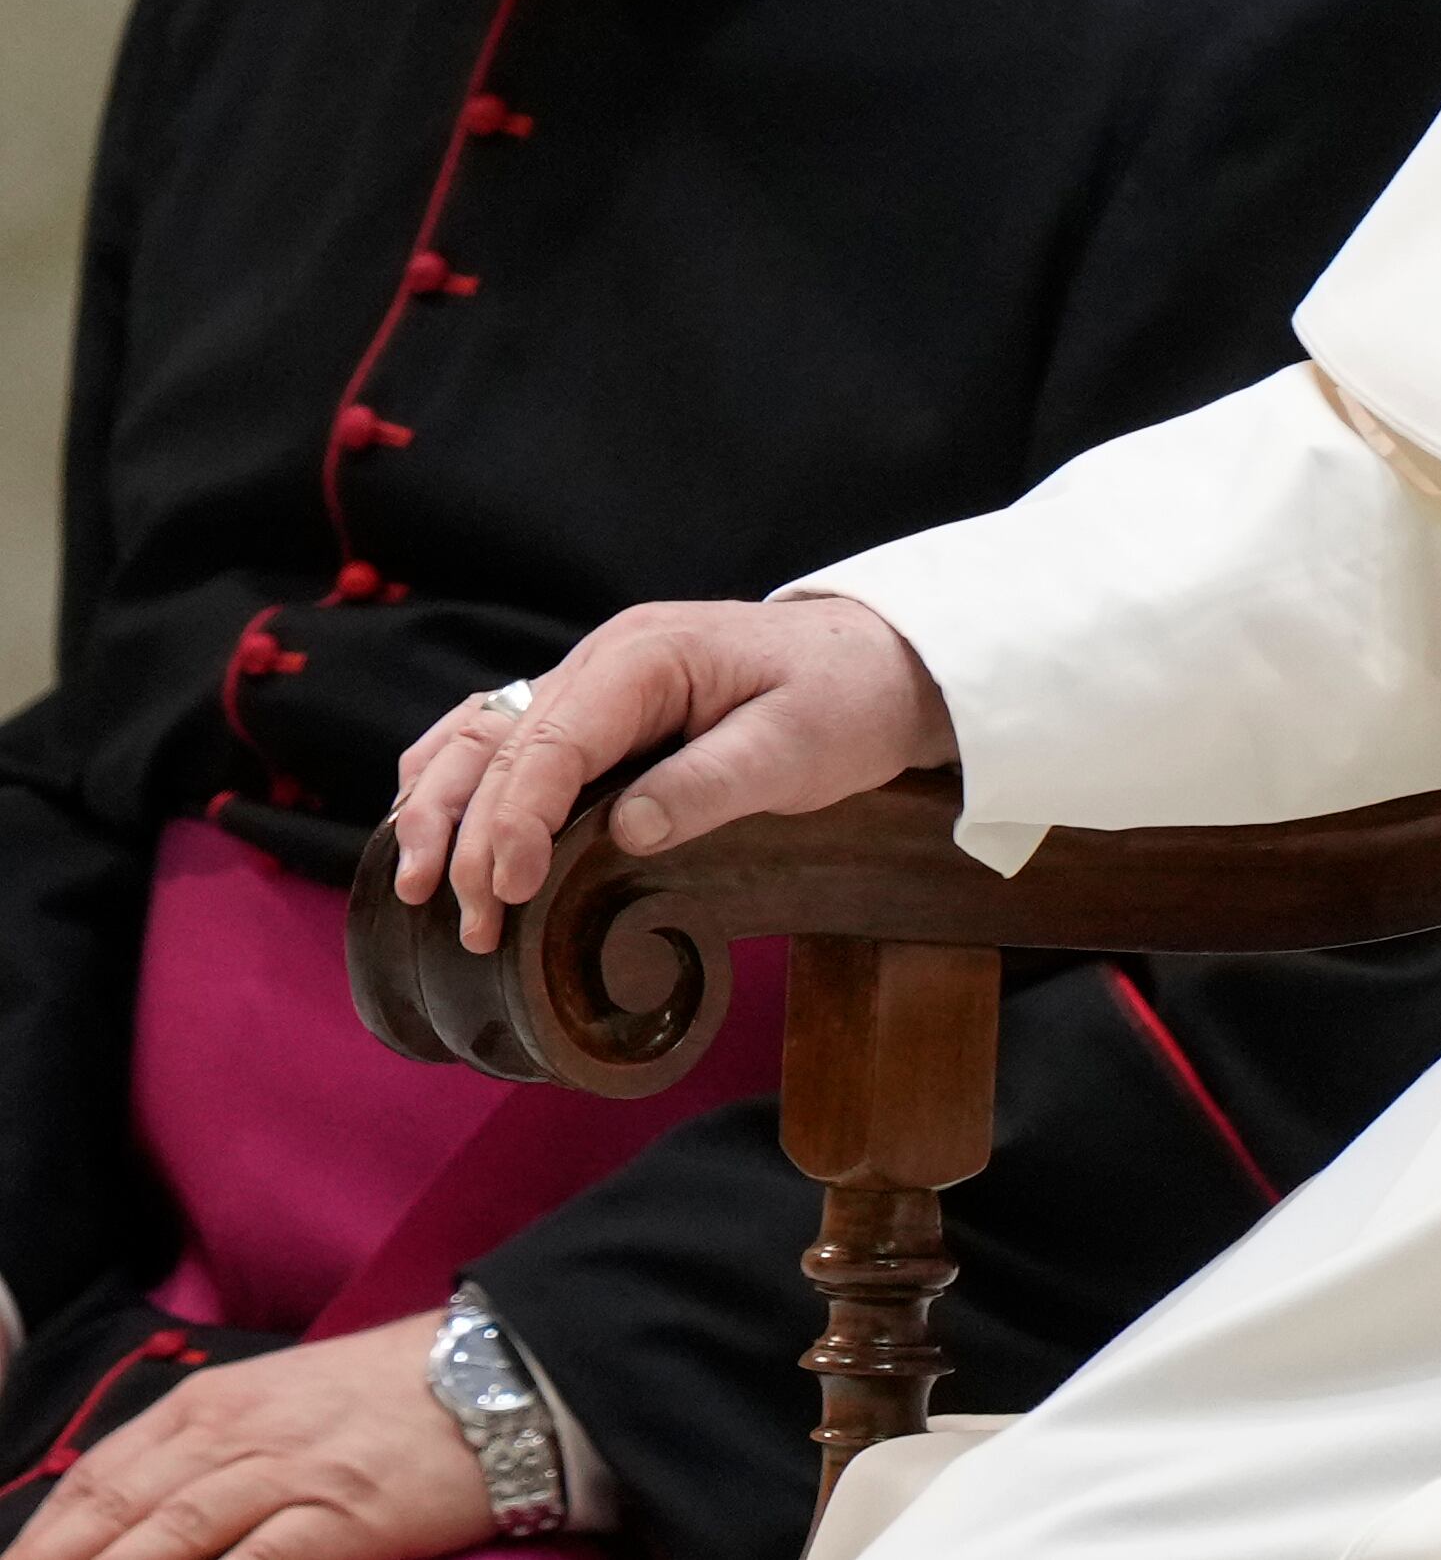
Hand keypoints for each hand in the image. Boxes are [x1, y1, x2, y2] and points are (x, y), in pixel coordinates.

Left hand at [1, 1320, 488, 1559]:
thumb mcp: (286, 1399)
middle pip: (113, 1519)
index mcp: (214, 1402)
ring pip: (166, 1543)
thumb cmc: (400, 1393)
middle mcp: (235, 1435)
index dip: (43, 1541)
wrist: (513, 1372)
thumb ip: (209, 1449)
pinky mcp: (343, 1517)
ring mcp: (288, 1476)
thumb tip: (137, 1517)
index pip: (94, 1482)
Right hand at [390, 595, 956, 952]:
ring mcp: (592, 678)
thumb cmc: (846, 701)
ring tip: (417, 889)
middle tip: (470, 924)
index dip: (518, 819)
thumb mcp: (798, 748)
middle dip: (471, 837)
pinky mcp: (595, 707)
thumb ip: (711, 784)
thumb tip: (626, 832)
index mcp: (647, 657)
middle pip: (502, 746)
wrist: (881, 663)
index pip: (554, 741)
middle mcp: (603, 658)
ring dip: (441, 810)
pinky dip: (456, 783)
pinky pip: (501, 736)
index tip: (509, 890)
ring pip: (480, 736)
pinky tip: (431, 834)